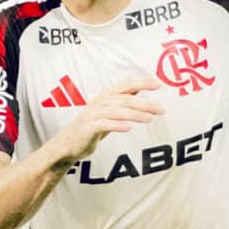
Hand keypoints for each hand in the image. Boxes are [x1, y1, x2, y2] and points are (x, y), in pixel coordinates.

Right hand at [47, 75, 165, 166]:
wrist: (67, 145)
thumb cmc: (90, 127)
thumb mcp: (108, 111)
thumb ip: (122, 100)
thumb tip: (139, 86)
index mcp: (105, 96)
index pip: (126, 85)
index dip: (143, 82)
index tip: (160, 84)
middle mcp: (99, 102)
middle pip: (125, 99)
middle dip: (145, 104)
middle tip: (161, 109)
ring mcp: (92, 115)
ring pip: (117, 111)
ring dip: (134, 114)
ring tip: (149, 119)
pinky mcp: (87, 128)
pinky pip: (104, 125)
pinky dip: (116, 125)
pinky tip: (128, 128)